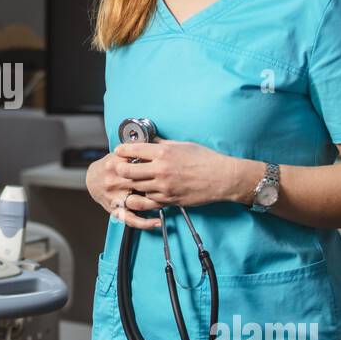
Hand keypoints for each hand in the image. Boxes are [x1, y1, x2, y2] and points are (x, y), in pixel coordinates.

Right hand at [86, 151, 162, 230]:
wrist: (92, 179)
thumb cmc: (109, 166)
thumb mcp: (119, 154)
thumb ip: (135, 151)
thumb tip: (156, 144)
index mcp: (116, 164)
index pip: (139, 165)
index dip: (155, 167)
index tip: (168, 168)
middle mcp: (114, 181)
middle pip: (141, 184)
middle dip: (158, 185)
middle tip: (172, 184)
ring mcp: (114, 197)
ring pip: (138, 202)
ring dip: (155, 203)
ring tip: (169, 201)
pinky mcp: (115, 210)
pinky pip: (131, 219)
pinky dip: (145, 223)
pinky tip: (157, 222)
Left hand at [112, 137, 243, 207]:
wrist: (222, 178)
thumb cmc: (205, 159)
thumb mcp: (182, 145)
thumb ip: (162, 144)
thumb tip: (149, 140)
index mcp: (163, 153)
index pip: (132, 150)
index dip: (121, 150)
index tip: (119, 151)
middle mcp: (161, 170)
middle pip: (127, 171)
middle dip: (120, 169)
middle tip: (120, 167)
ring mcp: (164, 187)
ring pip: (136, 187)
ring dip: (132, 182)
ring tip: (134, 178)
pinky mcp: (169, 200)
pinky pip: (148, 199)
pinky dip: (145, 194)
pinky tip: (147, 188)